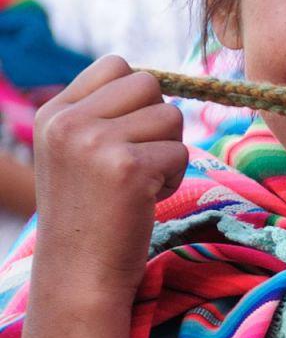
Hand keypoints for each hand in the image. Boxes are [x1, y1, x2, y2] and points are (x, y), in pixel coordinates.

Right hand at [31, 57, 186, 301]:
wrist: (79, 273)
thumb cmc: (90, 213)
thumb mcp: (77, 152)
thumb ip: (103, 113)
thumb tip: (154, 78)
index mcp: (53, 112)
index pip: (116, 65)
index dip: (138, 97)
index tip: (127, 135)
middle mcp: (68, 121)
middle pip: (148, 83)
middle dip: (158, 121)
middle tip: (136, 161)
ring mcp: (95, 142)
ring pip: (171, 116)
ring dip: (168, 151)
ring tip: (138, 183)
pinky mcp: (128, 167)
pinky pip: (181, 152)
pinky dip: (173, 178)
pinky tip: (144, 200)